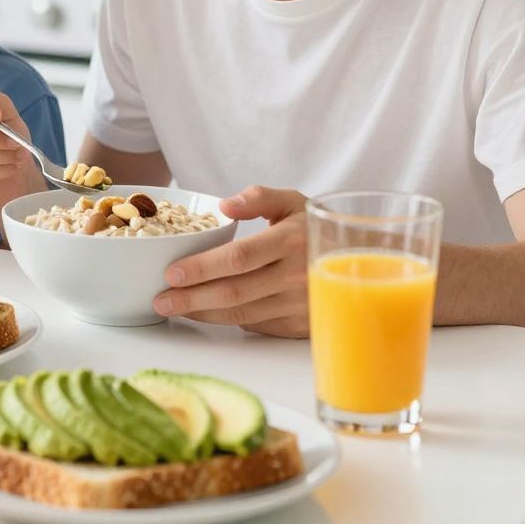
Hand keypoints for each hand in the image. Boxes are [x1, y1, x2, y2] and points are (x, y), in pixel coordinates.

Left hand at [153, 186, 310, 337]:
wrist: (364, 264)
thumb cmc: (316, 229)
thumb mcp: (294, 202)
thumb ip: (259, 197)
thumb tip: (225, 205)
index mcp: (291, 240)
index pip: (239, 258)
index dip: (202, 267)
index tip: (171, 272)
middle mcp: (297, 276)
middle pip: (234, 292)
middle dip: (191, 298)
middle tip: (160, 299)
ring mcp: (300, 305)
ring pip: (242, 315)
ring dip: (203, 314)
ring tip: (173, 309)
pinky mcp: (300, 326)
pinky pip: (256, 325)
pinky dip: (227, 320)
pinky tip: (205, 313)